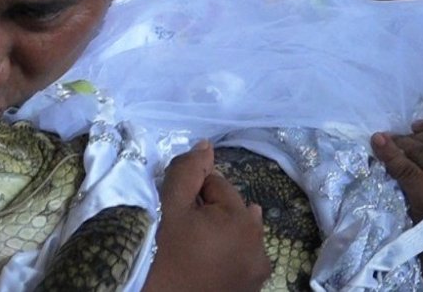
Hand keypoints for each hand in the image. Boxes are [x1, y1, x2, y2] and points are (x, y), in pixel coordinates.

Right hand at [144, 141, 269, 291]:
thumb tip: (206, 146)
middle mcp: (260, 244)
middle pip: (229, 209)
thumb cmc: (162, 256)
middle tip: (180, 235)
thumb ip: (188, 172)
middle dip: (207, 213)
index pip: (216, 184)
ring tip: (192, 250)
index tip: (175, 215)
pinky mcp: (251, 288)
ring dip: (218, 234)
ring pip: (235, 233)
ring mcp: (257, 271)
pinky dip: (225, 256)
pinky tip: (204, 265)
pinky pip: (239, 258)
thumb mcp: (169, 209)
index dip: (191, 195)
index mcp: (243, 220)